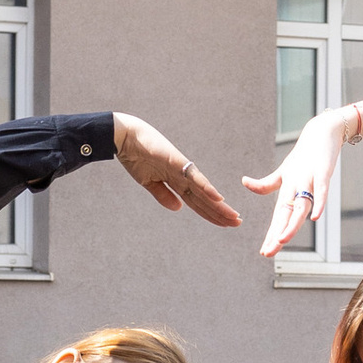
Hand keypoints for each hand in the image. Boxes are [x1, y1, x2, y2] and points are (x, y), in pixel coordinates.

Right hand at [115, 114, 239, 228]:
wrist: (124, 138)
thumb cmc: (135, 157)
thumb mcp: (149, 182)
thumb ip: (163, 195)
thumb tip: (178, 209)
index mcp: (176, 181)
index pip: (197, 202)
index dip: (210, 214)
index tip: (224, 224)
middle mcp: (183, 176)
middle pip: (205, 199)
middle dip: (220, 212)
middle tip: (238, 222)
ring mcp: (181, 169)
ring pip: (204, 191)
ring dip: (219, 205)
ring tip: (234, 216)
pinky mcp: (177, 162)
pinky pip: (194, 178)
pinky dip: (206, 188)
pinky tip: (219, 198)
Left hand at [245, 111, 348, 258]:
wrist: (321, 132)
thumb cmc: (303, 155)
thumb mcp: (284, 171)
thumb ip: (266, 183)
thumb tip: (243, 182)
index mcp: (286, 189)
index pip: (277, 217)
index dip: (271, 235)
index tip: (265, 253)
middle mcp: (295, 186)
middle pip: (286, 215)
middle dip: (277, 235)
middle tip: (268, 252)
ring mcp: (309, 180)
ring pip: (300, 206)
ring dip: (291, 223)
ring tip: (282, 239)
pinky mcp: (323, 172)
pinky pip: (321, 191)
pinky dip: (319, 203)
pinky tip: (315, 218)